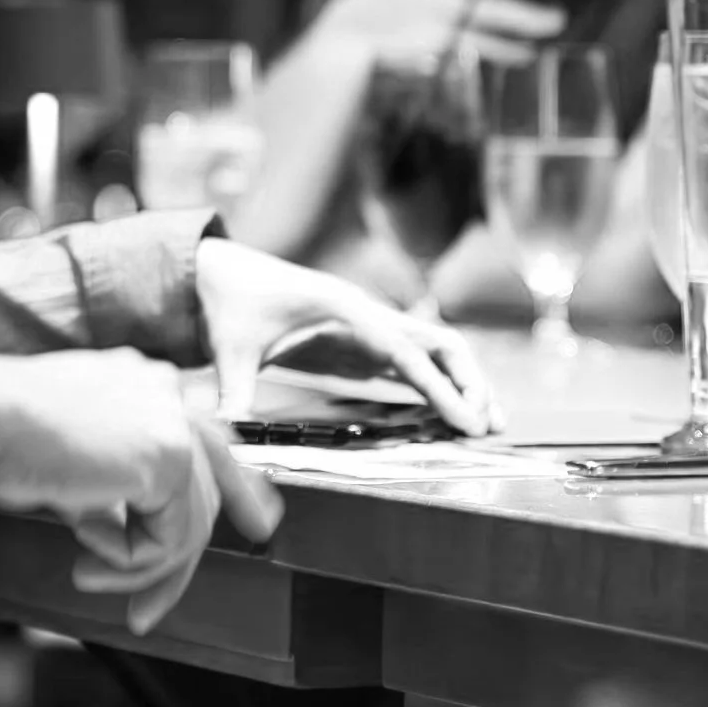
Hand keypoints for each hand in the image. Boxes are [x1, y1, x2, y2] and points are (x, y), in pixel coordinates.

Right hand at [0, 348, 282, 631]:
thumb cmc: (4, 431)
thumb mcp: (74, 456)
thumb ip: (116, 479)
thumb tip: (132, 528)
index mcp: (144, 381)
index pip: (211, 440)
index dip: (241, 488)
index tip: (260, 523)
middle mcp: (166, 392)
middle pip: (205, 492)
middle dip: (179, 564)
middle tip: (146, 611)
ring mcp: (171, 423)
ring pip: (188, 525)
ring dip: (136, 566)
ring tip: (87, 574)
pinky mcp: (167, 459)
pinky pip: (167, 541)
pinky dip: (124, 560)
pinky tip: (83, 544)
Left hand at [195, 238, 497, 433]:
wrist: (218, 273)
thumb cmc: (227, 303)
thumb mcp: (229, 348)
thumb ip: (234, 391)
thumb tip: (224, 433)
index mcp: (343, 307)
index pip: (406, 351)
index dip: (440, 389)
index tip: (468, 422)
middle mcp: (366, 314)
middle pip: (440, 344)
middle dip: (471, 382)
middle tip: (489, 427)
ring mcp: (367, 328)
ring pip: (434, 354)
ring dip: (463, 385)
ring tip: (487, 426)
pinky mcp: (359, 344)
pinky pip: (410, 366)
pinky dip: (435, 389)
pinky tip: (448, 420)